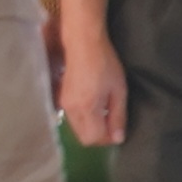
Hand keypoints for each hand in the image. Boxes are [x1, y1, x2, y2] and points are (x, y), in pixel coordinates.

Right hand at [60, 34, 128, 148]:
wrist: (83, 42)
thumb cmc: (104, 63)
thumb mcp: (119, 90)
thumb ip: (118, 116)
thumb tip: (118, 138)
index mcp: (86, 108)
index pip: (93, 139)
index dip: (107, 139)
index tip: (117, 130)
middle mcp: (71, 110)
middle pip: (83, 137)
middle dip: (99, 135)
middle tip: (112, 122)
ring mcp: (64, 104)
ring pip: (77, 129)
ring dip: (91, 127)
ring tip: (104, 112)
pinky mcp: (61, 97)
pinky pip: (73, 118)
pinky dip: (84, 119)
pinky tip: (93, 105)